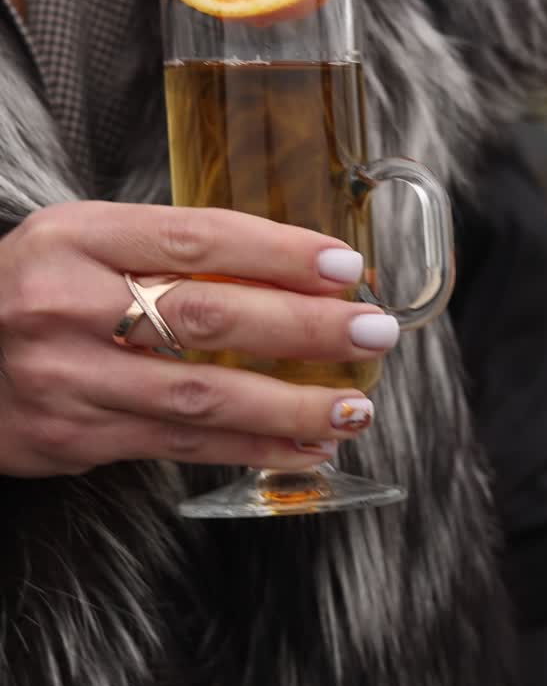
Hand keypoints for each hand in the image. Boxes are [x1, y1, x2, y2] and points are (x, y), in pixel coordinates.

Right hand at [0, 202, 398, 477]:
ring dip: (290, 406)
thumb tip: (284, 271)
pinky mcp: (72, 438)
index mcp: (74, 236)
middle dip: (304, 327)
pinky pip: (178, 447)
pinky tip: (302, 448)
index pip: (195, 237)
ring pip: (200, 396)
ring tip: (354, 408)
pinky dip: (249, 449)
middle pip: (208, 315)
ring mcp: (67, 377)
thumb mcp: (76, 244)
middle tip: (372, 333)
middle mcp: (66, 304)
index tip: (344, 265)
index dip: (278, 251)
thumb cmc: (24, 292)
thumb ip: (159, 252)